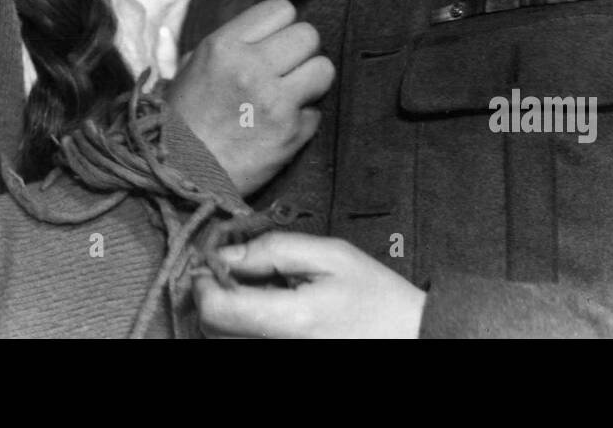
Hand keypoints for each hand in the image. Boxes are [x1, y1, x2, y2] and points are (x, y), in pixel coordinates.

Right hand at [165, 0, 332, 194]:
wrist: (180, 176)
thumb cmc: (182, 121)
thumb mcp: (191, 69)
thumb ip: (230, 46)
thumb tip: (265, 33)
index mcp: (223, 45)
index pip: (281, 9)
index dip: (281, 26)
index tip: (274, 43)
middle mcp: (251, 67)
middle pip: (309, 34)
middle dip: (301, 52)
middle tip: (287, 70)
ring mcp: (274, 101)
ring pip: (324, 68)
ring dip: (311, 81)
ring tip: (292, 95)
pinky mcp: (291, 133)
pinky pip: (316, 111)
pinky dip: (303, 120)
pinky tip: (281, 128)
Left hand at [193, 232, 426, 338]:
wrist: (408, 337)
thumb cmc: (375, 294)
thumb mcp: (331, 254)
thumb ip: (273, 250)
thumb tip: (224, 254)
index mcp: (292, 319)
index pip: (217, 309)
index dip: (203, 282)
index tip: (211, 262)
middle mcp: (279, 350)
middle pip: (212, 329)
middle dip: (212, 295)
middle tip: (231, 269)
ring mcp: (281, 360)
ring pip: (224, 340)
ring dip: (226, 312)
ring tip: (254, 289)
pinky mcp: (284, 363)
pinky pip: (245, 346)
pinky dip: (243, 327)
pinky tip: (266, 309)